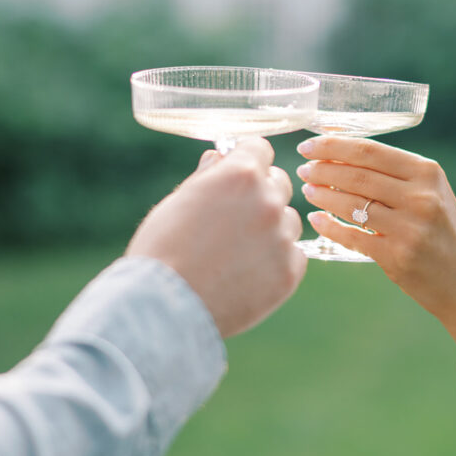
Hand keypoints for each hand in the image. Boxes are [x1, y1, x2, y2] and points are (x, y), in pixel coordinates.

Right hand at [126, 138, 306, 337]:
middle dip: (261, 192)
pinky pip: (293, 256)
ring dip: (271, 228)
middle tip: (236, 216)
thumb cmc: (162, 250)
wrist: (166, 307)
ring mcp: (282, 237)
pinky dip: (276, 261)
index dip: (247, 158)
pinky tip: (248, 273)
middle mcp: (268, 200)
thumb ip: (207, 176)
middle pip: (280, 183)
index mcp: (240, 175)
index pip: (259, 148)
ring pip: (288, 221)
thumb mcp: (178, 202)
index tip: (239, 170)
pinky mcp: (289, 272)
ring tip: (238, 251)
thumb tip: (219, 158)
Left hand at [296, 136, 455, 317]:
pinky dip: (329, 226)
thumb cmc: (442, 233)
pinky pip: (352, 235)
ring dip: (322, 195)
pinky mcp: (397, 256)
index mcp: (428, 173)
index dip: (334, 145)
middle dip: (323, 169)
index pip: (370, 151)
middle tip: (304, 169)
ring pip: (352, 203)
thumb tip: (340, 154)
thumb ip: (395, 175)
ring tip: (308, 190)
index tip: (310, 145)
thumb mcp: (431, 194)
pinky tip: (317, 220)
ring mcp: (410, 227)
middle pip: (357, 174)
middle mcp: (421, 197)